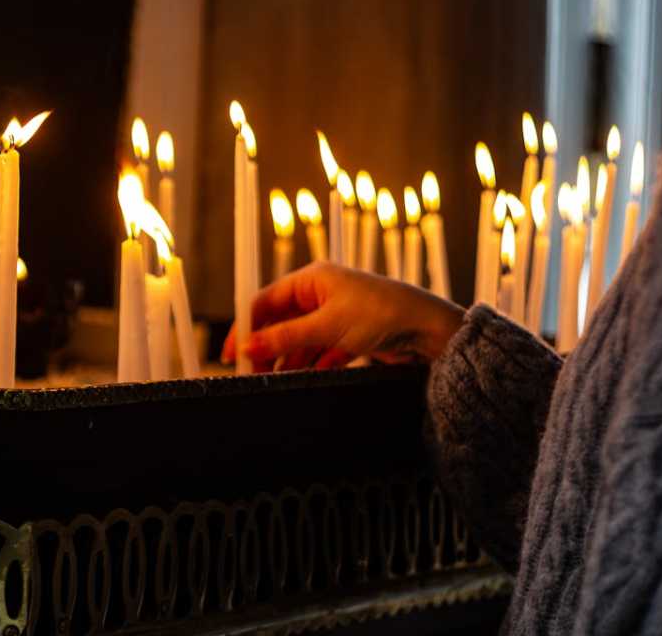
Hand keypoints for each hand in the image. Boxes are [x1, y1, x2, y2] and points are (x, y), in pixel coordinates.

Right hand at [222, 262, 465, 370]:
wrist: (429, 329)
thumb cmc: (381, 313)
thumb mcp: (328, 326)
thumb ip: (286, 337)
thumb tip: (248, 346)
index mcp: (311, 280)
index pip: (264, 301)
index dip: (245, 327)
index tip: (232, 354)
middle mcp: (319, 295)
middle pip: (279, 323)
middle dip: (265, 348)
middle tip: (252, 374)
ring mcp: (334, 316)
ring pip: (298, 341)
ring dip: (287, 361)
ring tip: (274, 382)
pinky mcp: (347, 337)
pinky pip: (318, 352)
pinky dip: (310, 365)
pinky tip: (301, 380)